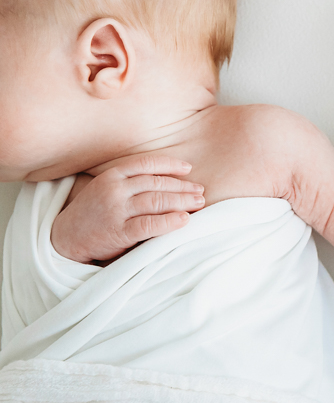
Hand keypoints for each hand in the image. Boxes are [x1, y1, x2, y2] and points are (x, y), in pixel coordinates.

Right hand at [51, 156, 205, 262]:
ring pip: (156, 201)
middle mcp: (114, 190)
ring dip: (182, 201)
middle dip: (182, 187)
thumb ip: (131, 182)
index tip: (188, 169)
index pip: (146, 164)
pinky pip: (149, 225)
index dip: (170, 164)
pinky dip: (169, 221)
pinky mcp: (118, 232)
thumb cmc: (93, 212)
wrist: (64, 239)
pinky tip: (184, 220)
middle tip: (200, 191)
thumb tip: (170, 179)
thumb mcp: (106, 189)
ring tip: (199, 203)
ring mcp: (115, 211)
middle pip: (156, 184)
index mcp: (111, 176)